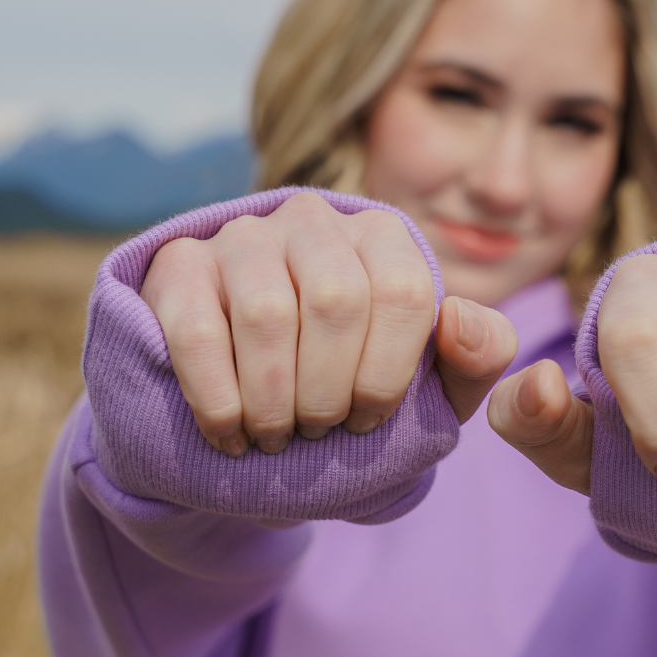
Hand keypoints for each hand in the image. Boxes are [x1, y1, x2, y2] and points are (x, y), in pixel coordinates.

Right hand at [140, 192, 518, 454]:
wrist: (254, 404)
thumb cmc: (353, 388)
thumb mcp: (432, 386)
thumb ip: (477, 357)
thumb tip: (459, 318)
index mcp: (382, 238)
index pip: (403, 291)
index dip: (388, 372)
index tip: (368, 422)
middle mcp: (313, 219)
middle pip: (335, 299)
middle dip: (328, 390)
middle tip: (316, 432)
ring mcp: (242, 235)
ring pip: (266, 312)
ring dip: (273, 400)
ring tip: (275, 438)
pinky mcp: (179, 264)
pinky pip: (198, 331)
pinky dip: (218, 398)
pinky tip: (229, 433)